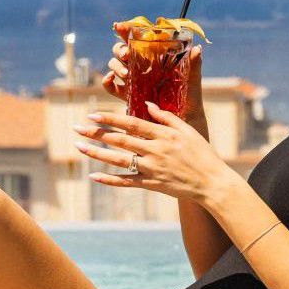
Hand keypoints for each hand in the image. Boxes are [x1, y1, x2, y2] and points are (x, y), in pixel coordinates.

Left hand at [72, 102, 237, 204]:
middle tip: (77, 128)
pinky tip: (93, 176)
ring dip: (97, 153)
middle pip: (120, 140)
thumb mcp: (187, 129)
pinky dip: (109, 180)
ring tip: (78, 146)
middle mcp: (154, 151)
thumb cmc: (202, 153)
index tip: (93, 114)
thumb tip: (148, 104)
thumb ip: (166, 117)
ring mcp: (152, 168)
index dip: (110, 119)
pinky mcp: (151, 184)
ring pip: (119, 160)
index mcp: (163, 135)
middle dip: (96, 133)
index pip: (131, 123)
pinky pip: (127, 182)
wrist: (211, 182)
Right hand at [102, 22, 204, 122]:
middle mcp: (140, 66)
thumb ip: (194, 65)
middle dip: (120, 48)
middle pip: (121, 50)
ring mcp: (132, 80)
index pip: (138, 39)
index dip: (126, 30)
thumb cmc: (189, 98)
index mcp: (154, 58)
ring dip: (116, 65)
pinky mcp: (126, 95)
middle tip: (126, 55)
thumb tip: (198, 48)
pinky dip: (106, 81)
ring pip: (114, 65)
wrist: (183, 120)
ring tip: (125, 74)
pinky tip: (111, 78)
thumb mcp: (192, 80)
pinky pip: (111, 86)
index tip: (120, 25)